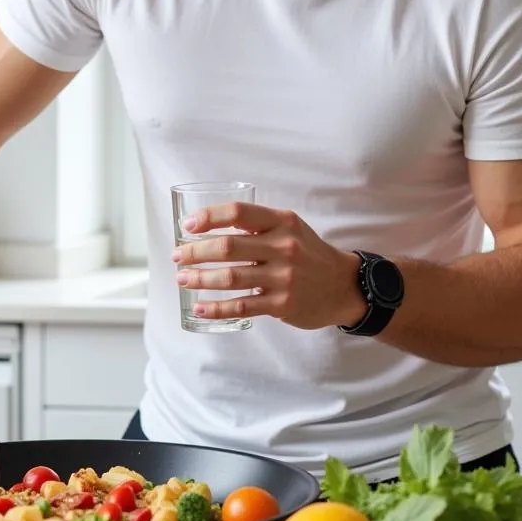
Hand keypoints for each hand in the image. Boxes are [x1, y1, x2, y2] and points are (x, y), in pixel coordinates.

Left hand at [172, 203, 366, 329]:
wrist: (343, 285)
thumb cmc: (308, 252)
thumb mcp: (290, 227)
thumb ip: (257, 223)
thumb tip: (207, 226)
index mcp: (282, 221)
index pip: (239, 212)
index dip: (209, 217)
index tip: (188, 226)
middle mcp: (283, 246)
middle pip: (228, 246)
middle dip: (195, 252)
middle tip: (178, 256)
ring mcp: (283, 277)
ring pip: (230, 277)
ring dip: (200, 278)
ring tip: (182, 279)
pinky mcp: (282, 304)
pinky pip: (241, 306)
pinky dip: (216, 308)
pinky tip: (200, 307)